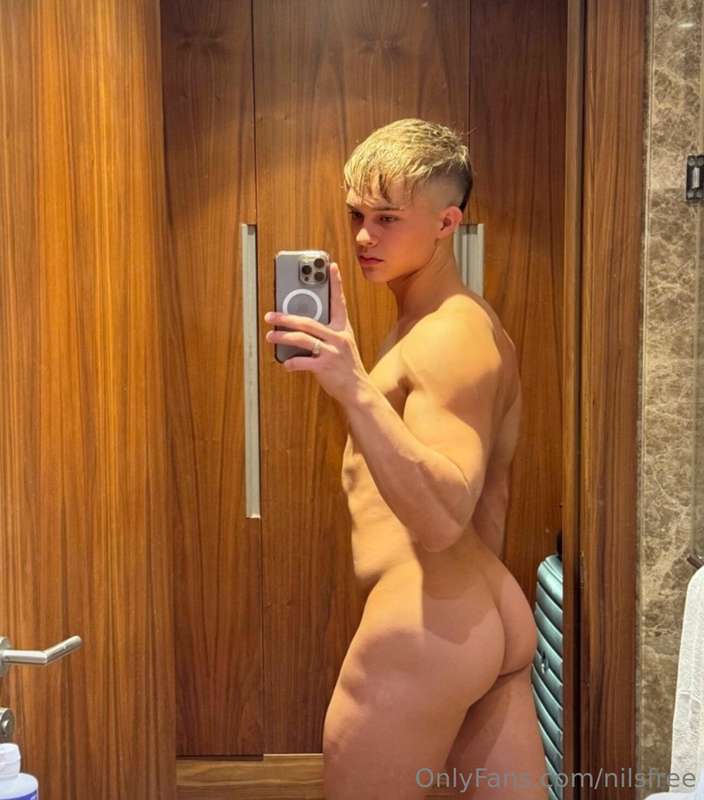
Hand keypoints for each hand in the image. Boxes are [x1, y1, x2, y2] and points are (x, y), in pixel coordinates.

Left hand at [263, 262, 368, 404]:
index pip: (339, 302)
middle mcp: (338, 337)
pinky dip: (291, 362)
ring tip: (270, 336)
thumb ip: (327, 334)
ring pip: (302, 338)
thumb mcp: (342, 345)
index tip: (330, 266)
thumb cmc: (346, 367)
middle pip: (308, 321)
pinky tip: (285, 363)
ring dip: (282, 336)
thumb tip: (301, 327)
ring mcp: (332, 352)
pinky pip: (303, 361)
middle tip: (271, 315)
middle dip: (286, 317)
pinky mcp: (325, 367)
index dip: (335, 283)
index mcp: (343, 329)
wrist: (358, 390)